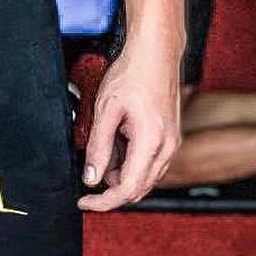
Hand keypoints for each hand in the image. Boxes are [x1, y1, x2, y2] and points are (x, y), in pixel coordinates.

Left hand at [77, 39, 181, 211]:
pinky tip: (117, 141)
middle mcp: (168, 148)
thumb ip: (98, 147)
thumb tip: (91, 178)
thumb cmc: (132, 75)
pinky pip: (150, 163)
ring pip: (144, 177)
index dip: (103, 202)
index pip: (127, 189)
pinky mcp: (171, 138)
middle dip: (111, 188)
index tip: (84, 202)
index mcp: (152, 143)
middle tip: (88, 171)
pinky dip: (131, 162)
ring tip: (104, 145)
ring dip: (121, 173)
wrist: (156, 53)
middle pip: (138, 188)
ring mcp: (172, 144)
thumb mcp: (106, 110)